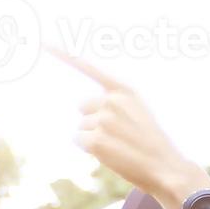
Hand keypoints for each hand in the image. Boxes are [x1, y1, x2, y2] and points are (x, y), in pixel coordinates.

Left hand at [52, 49, 209, 208]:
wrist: (166, 166)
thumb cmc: (152, 142)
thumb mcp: (139, 112)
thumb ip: (115, 102)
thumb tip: (84, 107)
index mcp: (125, 90)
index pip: (89, 68)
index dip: (64, 54)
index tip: (43, 42)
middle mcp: (112, 101)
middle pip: (83, 106)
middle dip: (92, 120)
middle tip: (116, 135)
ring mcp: (103, 120)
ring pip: (81, 126)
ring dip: (93, 137)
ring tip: (118, 146)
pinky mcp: (96, 140)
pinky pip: (79, 141)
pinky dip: (90, 150)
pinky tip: (111, 154)